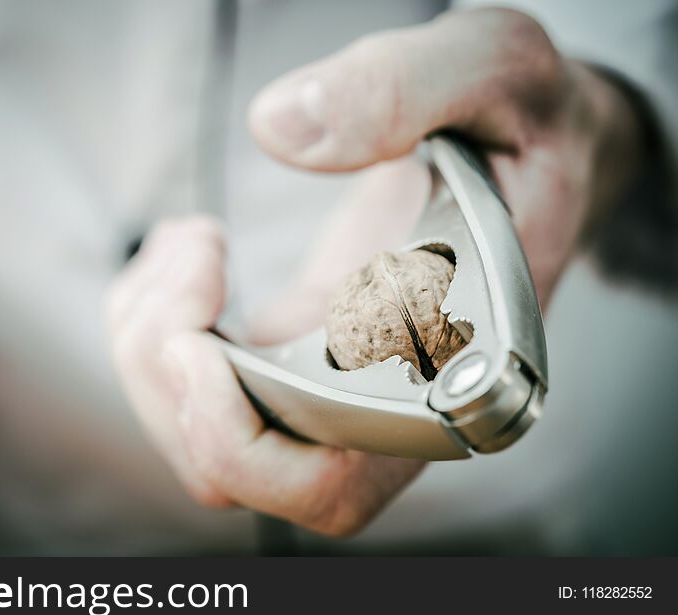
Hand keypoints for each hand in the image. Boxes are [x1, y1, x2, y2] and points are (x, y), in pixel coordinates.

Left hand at [107, 8, 641, 535]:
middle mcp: (382, 403)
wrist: (525, 153)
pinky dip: (154, 322)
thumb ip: (404, 89)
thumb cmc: (527, 124)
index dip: (240, 443)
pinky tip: (194, 250)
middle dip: (170, 379)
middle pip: (237, 472)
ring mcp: (331, 386)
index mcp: (446, 372)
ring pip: (197, 435)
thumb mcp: (496, 68)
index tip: (200, 344)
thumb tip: (281, 129)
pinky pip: (193, 384)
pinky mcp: (293, 357)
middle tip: (194, 261)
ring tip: (196, 243)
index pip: (332, 482)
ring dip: (150, 342)